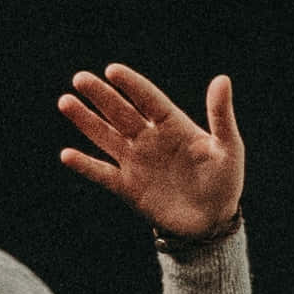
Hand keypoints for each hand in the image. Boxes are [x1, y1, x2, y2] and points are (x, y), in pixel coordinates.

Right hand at [58, 60, 244, 237]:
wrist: (212, 223)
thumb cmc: (224, 182)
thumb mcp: (228, 148)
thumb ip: (220, 115)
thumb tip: (222, 79)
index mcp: (173, 125)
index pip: (148, 99)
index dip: (131, 85)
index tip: (112, 71)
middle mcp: (150, 139)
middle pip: (121, 112)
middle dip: (101, 96)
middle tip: (80, 79)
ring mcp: (136, 162)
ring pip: (106, 136)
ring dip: (86, 121)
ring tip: (65, 101)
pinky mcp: (128, 187)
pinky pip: (103, 173)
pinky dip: (85, 165)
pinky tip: (67, 154)